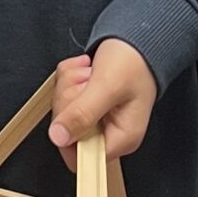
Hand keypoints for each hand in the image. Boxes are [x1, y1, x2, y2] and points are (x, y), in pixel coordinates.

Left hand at [48, 42, 158, 167]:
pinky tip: (85, 68)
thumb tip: (58, 137)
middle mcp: (107, 132)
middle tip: (86, 80)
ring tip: (89, 71)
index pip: (81, 158)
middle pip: (67, 131)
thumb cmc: (133, 63)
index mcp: (121, 139)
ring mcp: (96, 117)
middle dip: (70, 99)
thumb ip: (83, 113)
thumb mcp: (107, 87)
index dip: (69, 134)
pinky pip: (64, 95)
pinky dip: (69, 77)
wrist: (139, 38)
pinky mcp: (86, 103)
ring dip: (69, 84)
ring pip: (62, 110)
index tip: (75, 107)